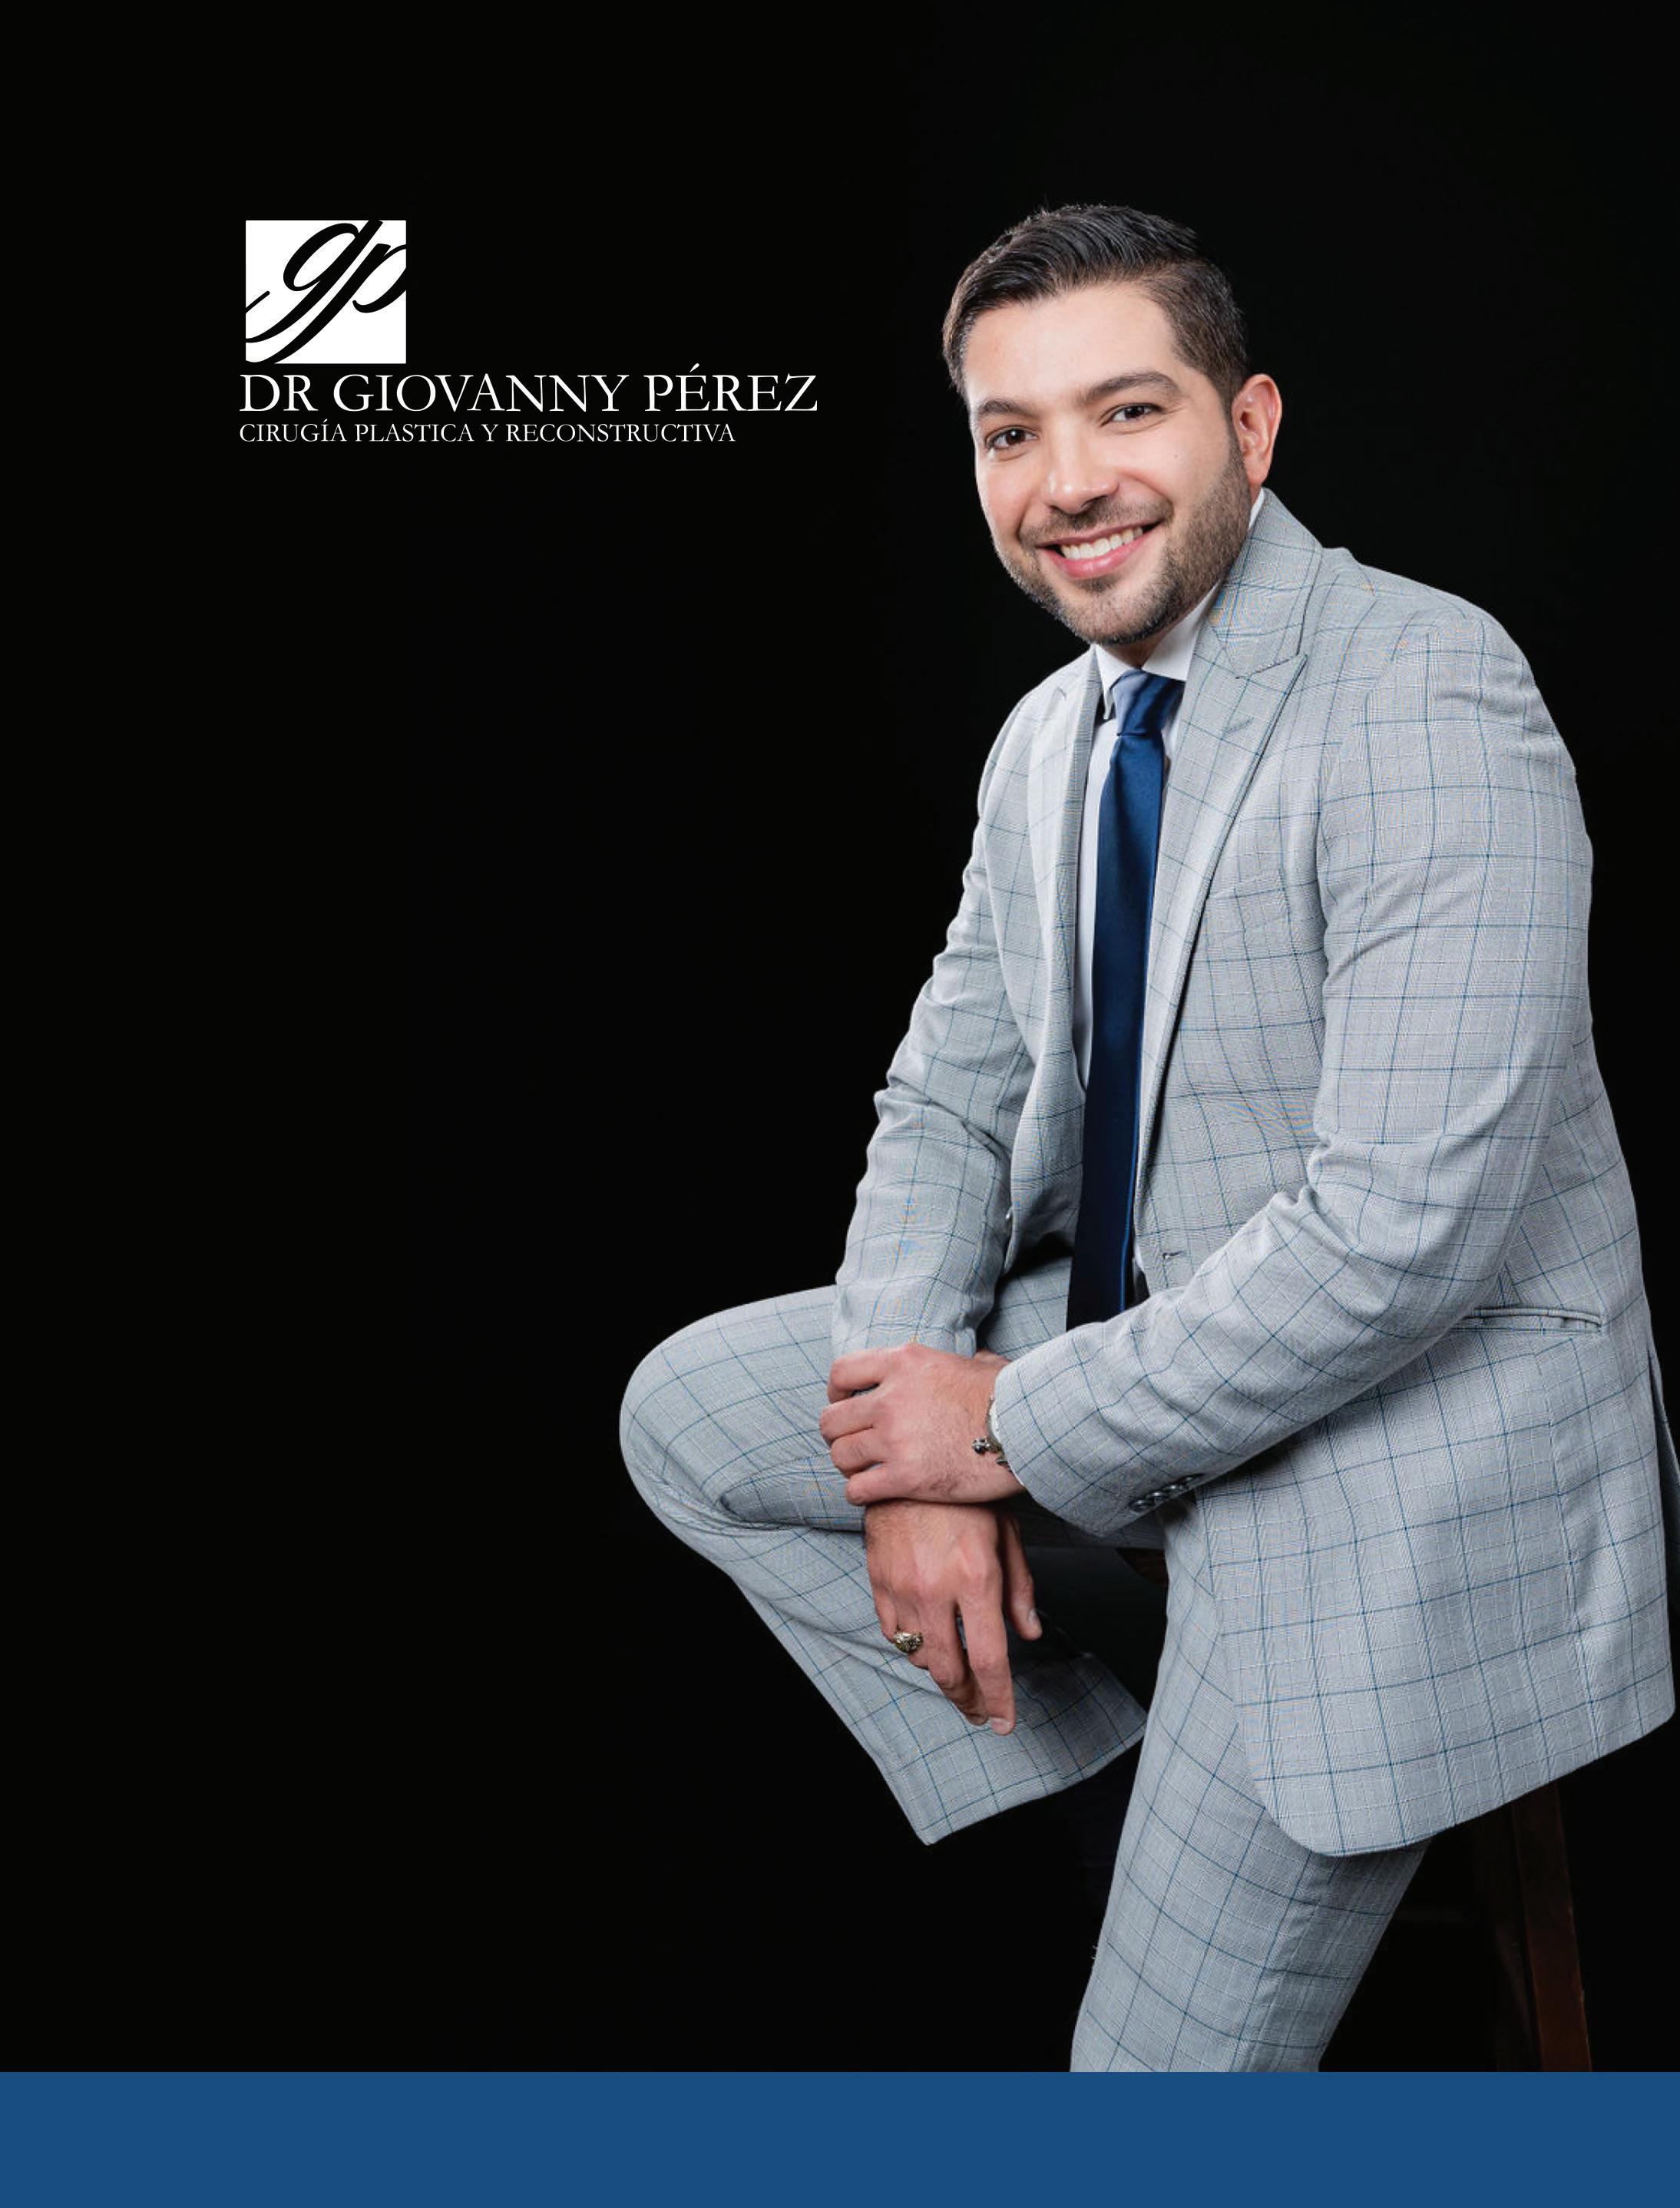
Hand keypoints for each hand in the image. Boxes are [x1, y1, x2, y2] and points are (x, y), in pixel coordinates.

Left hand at [822, 1343, 1022, 1505]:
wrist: (1028, 1429)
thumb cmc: (1010, 1397)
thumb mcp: (976, 1363)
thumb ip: (960, 1363)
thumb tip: (976, 1360)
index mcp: (904, 1363)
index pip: (842, 1372)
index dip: (836, 1392)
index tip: (843, 1404)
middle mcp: (891, 1398)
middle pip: (833, 1420)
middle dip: (838, 1434)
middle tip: (853, 1444)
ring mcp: (894, 1439)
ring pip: (841, 1455)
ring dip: (848, 1465)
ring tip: (862, 1470)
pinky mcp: (905, 1477)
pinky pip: (857, 1489)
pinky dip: (858, 1492)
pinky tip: (871, 1492)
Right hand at [864, 1498, 1042, 1732]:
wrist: (910, 1460)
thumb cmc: (966, 1496)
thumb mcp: (1007, 1534)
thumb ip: (1020, 1588)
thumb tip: (1030, 1634)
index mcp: (976, 1578)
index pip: (989, 1659)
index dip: (997, 1699)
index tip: (1003, 1724)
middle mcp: (936, 1589)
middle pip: (948, 1670)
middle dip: (966, 1698)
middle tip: (978, 1708)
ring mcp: (902, 1587)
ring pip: (918, 1656)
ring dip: (940, 1671)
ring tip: (958, 1670)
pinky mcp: (878, 1580)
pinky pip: (891, 1632)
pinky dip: (912, 1644)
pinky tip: (929, 1639)